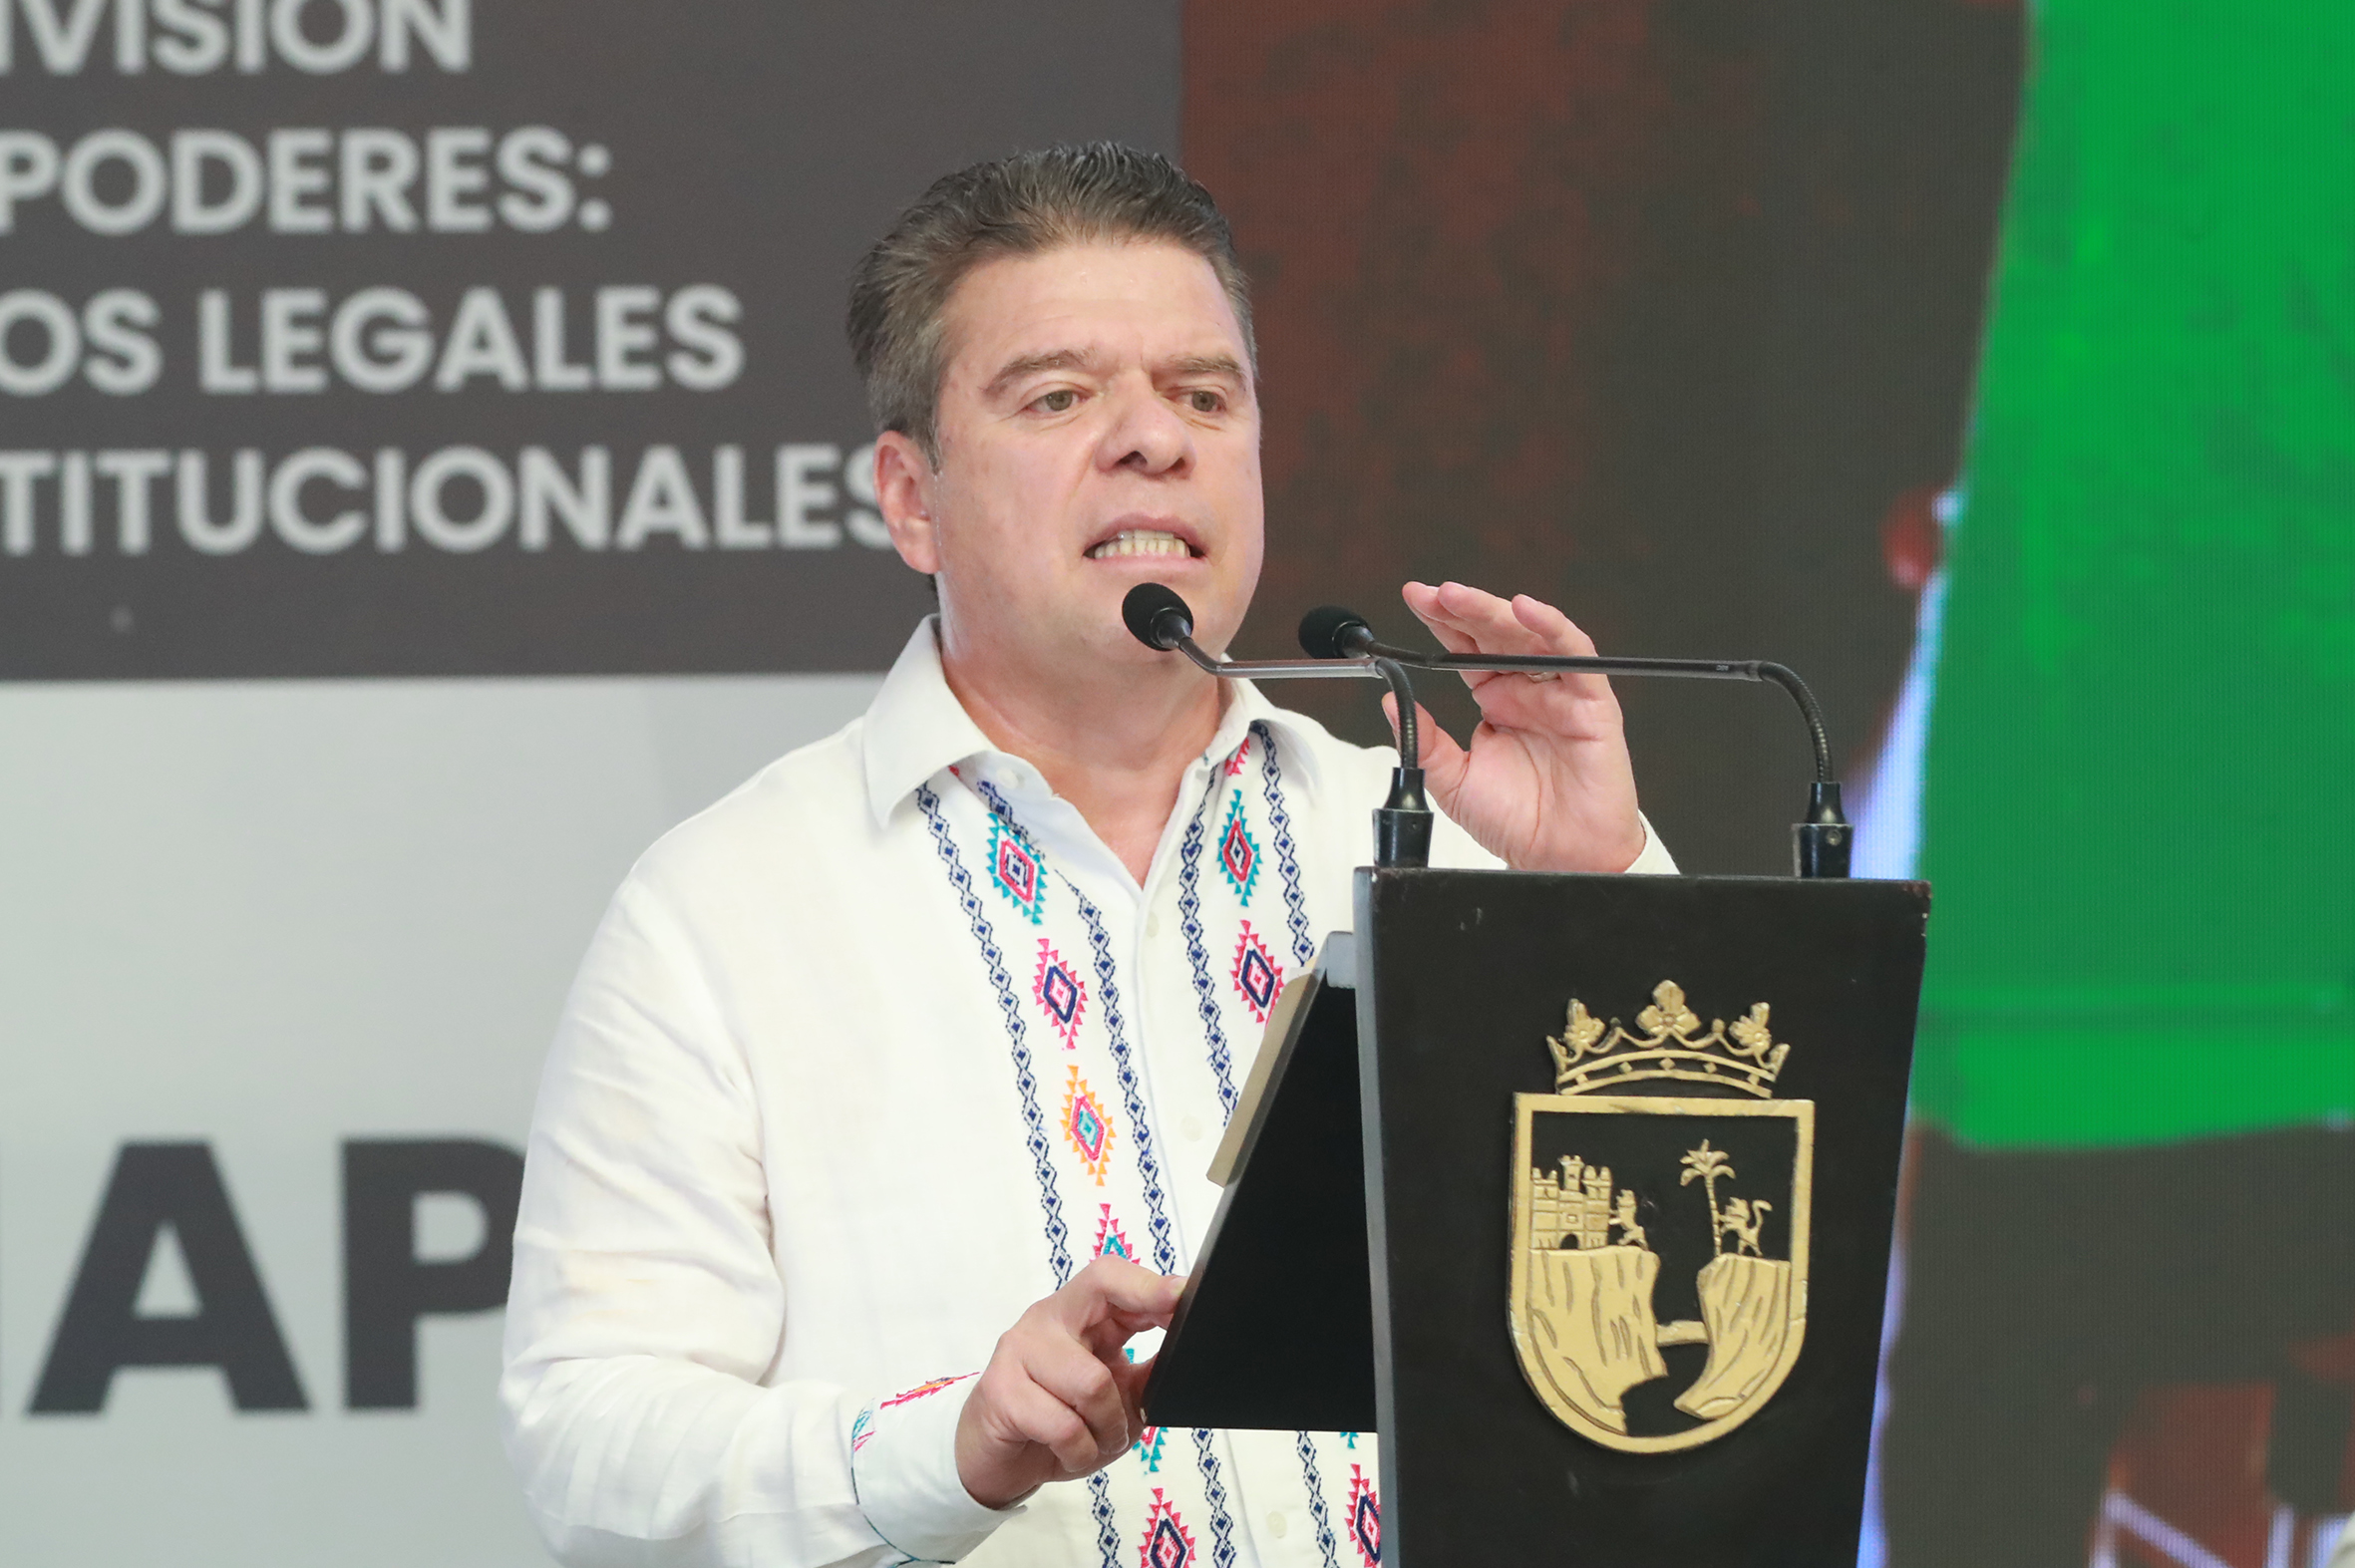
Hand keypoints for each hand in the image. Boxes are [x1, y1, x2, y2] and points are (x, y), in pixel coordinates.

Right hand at [955, 1258, 1183, 1509]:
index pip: (1111, 1278)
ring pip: (1093, 1382)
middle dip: (1144, 1304)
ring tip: (1102, 1440)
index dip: (1150, 1284)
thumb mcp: (1115, 1399)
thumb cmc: (1058, 1422)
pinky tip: (1073, 1452)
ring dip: (1110, 1427)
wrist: (995, 1461)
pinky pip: (1064, 1425)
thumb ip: (1145, 1375)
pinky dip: (1082, 1450)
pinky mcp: (1001, 1391)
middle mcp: (1046, 1319)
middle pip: (1099, 1288)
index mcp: (1077, 1314)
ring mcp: (1019, 1350)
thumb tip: (1187, 1354)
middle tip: (1166, 1336)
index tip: (1185, 1294)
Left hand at [1393, 581, 1646, 872]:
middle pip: (1494, 633)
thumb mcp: (1452, 780)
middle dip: (1462, 608)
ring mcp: (1559, 692)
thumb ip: (1423, 740)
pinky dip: (1553, 628)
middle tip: (1431, 593)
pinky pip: (1576, 656)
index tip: (1415, 600)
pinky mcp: (1592, 703)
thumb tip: (1389, 701)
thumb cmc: (1516, 821)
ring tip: (1459, 596)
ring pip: (1529, 635)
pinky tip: (1527, 610)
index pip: (1466, 648)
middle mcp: (1527, 690)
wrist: (1558, 860)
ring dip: (1495, 610)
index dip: (1442, 621)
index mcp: (1496, 700)